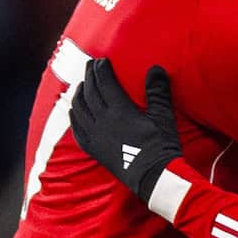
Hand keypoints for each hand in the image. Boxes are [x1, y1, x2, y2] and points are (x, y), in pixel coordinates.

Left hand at [70, 59, 182, 201]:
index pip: (105, 83)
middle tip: (90, 66)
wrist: (153, 177)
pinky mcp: (94, 150)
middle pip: (90, 92)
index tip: (102, 60)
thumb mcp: (163, 117)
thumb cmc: (161, 146)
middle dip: (89, 77)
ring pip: (80, 109)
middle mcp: (103, 121)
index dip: (102, 69)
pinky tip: (74, 112)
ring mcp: (95, 136)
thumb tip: (156, 68)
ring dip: (79, 94)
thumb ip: (158, 91)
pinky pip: (77, 130)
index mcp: (120, 110)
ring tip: (81, 85)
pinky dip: (74, 117)